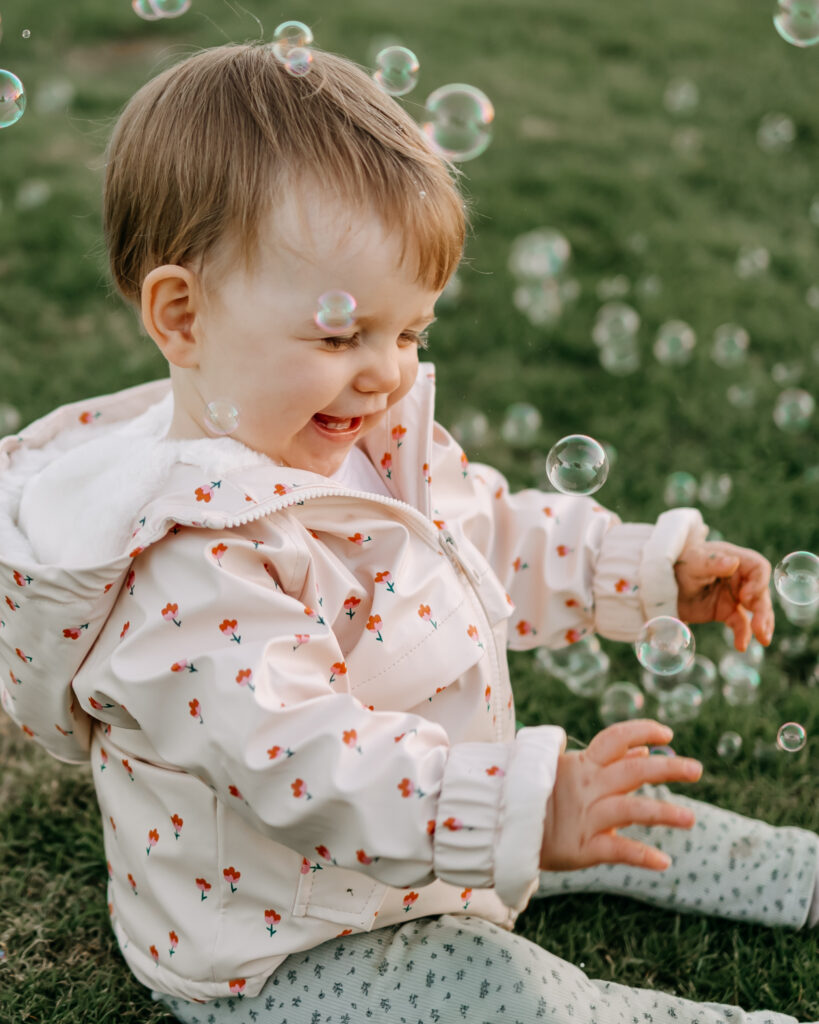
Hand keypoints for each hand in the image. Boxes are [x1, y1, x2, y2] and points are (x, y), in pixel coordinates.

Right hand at [539, 719, 701, 872]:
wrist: (503, 828)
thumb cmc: (543, 799)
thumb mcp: (574, 774)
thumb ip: (610, 763)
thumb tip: (645, 752)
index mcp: (583, 766)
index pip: (615, 739)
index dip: (642, 732)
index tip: (668, 734)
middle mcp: (587, 787)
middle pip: (632, 771)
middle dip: (667, 768)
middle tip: (697, 769)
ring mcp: (585, 817)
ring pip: (630, 810)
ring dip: (663, 812)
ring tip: (691, 818)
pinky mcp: (582, 848)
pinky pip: (616, 850)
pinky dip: (641, 855)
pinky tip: (663, 861)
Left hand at [674, 540, 773, 650]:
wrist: (662, 585)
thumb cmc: (679, 565)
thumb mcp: (693, 562)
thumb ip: (712, 563)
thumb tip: (733, 562)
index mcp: (735, 560)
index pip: (759, 568)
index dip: (759, 583)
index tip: (745, 597)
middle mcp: (739, 578)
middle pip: (760, 593)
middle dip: (763, 611)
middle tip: (760, 628)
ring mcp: (734, 596)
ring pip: (756, 610)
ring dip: (762, 624)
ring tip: (763, 639)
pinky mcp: (726, 612)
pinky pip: (740, 624)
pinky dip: (743, 635)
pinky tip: (741, 646)